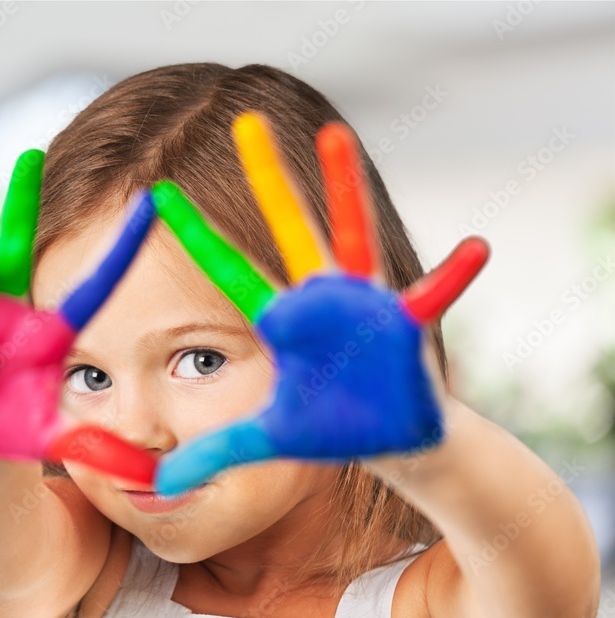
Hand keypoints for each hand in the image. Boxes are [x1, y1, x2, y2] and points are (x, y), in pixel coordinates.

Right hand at [0, 149, 157, 483]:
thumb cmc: (15, 427)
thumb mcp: (59, 437)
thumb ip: (97, 449)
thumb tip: (149, 477)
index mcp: (43, 333)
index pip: (89, 289)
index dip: (118, 252)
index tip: (151, 202)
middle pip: (10, 257)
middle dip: (19, 209)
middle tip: (30, 158)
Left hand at [152, 114, 489, 493]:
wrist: (392, 438)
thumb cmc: (332, 428)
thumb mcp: (268, 439)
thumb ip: (216, 453)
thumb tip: (159, 481)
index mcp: (282, 320)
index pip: (227, 271)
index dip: (196, 236)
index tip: (158, 193)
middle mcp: (319, 298)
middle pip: (287, 230)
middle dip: (267, 179)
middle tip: (244, 120)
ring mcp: (362, 303)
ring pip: (351, 236)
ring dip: (346, 190)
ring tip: (335, 138)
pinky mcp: (403, 324)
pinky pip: (430, 295)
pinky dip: (452, 276)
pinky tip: (474, 249)